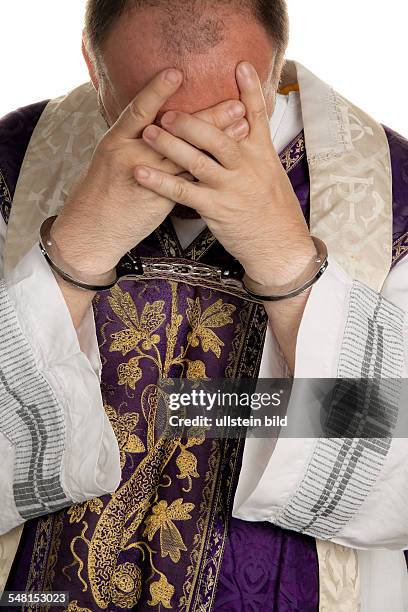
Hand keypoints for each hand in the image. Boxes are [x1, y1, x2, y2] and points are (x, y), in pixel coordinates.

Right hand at [51, 68, 248, 275]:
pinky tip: (229, 159)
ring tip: (242, 128)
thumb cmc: (102, 191)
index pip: (139, 110)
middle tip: (234, 103)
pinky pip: (187, 180)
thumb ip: (134, 139)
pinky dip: (209, 167)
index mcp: (115, 140)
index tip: (177, 73)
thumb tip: (162, 119)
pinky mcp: (159, 199)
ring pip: (186, 155)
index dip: (157, 91)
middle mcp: (130, 156)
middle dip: (206, 116)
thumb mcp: (110, 157)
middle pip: (173, 132)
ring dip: (216, 141)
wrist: (92, 230)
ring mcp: (146, 179)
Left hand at [134, 62, 315, 288]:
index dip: (249, 90)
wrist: (280, 246)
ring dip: (171, 144)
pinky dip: (160, 181)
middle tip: (167, 109)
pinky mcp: (216, 208)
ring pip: (197, 160)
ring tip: (148, 131)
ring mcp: (231, 187)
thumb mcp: (271, 176)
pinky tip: (141, 172)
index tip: (240, 65)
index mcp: (262, 155)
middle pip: (218, 135)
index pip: (257, 116)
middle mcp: (247, 167)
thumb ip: (256, 152)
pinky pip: (182, 191)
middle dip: (192, 121)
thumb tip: (244, 130)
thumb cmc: (273, 211)